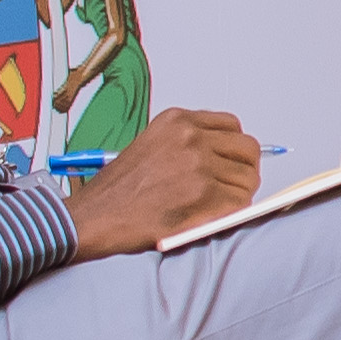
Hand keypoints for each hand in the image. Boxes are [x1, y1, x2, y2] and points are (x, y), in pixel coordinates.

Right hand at [60, 107, 261, 257]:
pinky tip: (211, 218)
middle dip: (244, 170)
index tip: (229, 163)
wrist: (93, 218)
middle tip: (231, 188)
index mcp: (177, 121)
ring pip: (248, 178)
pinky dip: (233, 214)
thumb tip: (224, 158)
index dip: (233, 149)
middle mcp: (191, 137)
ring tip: (215, 207)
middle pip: (248, 149)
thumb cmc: (116, 192)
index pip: (231, 125)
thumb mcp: (151, 146)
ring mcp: (199, 165)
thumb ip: (187, 145)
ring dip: (238, 195)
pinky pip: (241, 204)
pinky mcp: (204, 196)